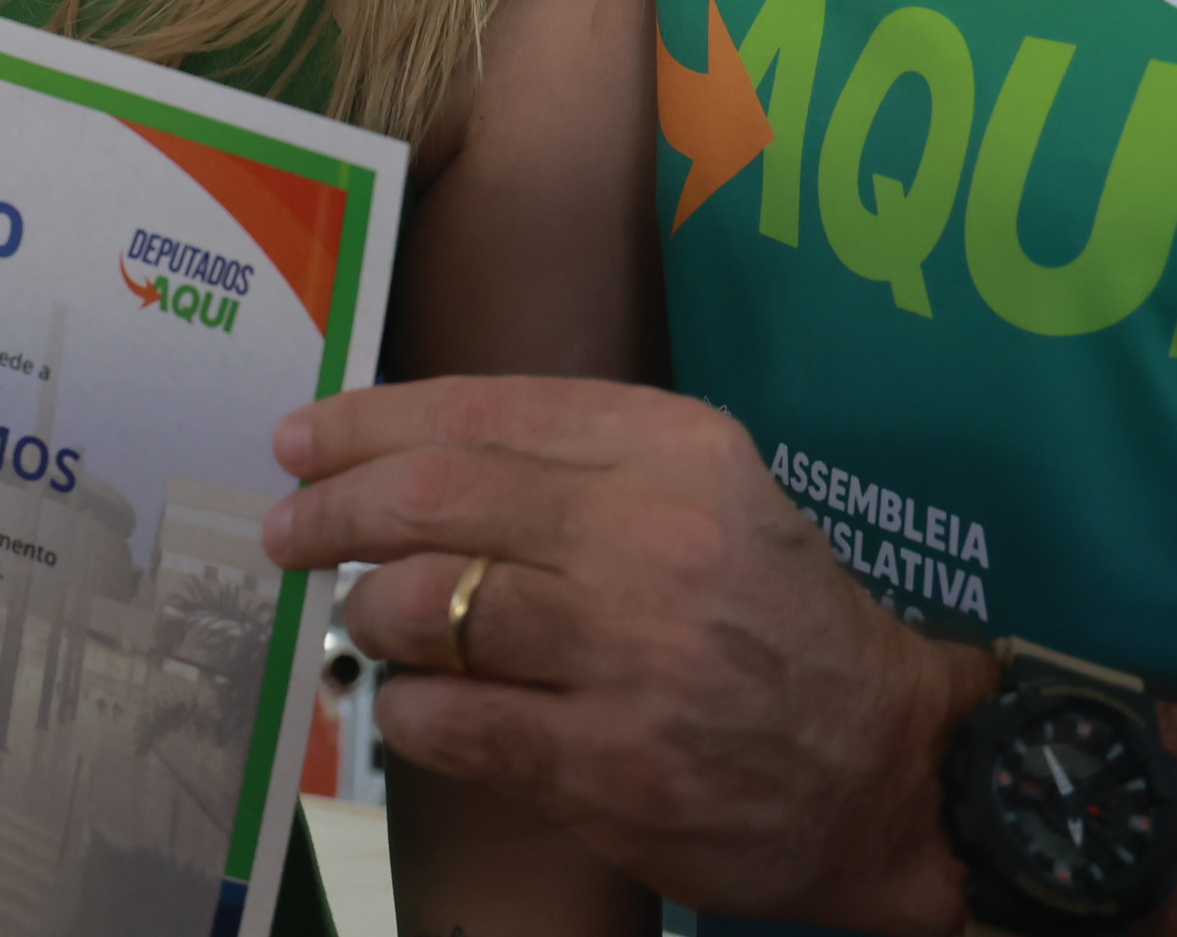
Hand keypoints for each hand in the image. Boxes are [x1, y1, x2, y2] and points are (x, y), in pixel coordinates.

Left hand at [263, 375, 994, 934]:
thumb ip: (575, 458)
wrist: (887, 764)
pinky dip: (406, 708)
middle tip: (289, 530)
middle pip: (435, 498)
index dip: (367, 422)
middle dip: (334, 510)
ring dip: (369, 614)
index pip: (478, 411)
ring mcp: (632, 657)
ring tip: (366, 621)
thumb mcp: (706, 489)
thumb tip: (403, 451)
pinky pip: (453, 721)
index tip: (305, 439)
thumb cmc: (770, 617)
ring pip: (428, 609)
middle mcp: (653, 538)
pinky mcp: (613, 765)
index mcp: (675, 450)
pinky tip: (411, 703)